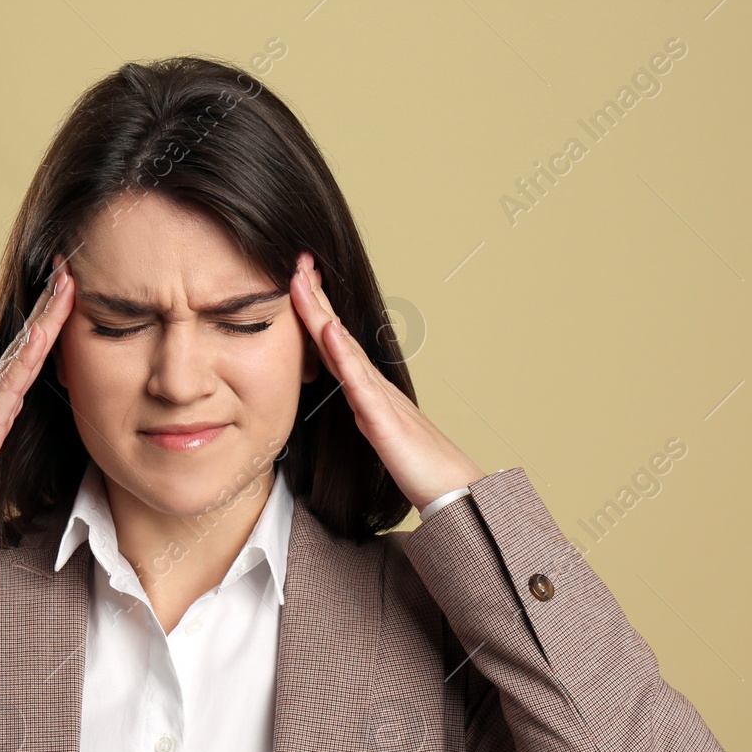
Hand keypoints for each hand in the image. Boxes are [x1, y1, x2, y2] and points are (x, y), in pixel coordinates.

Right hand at [0, 252, 75, 515]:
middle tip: (68, 267)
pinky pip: (13, 383)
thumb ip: (2, 414)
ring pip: (26, 351)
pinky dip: (29, 356)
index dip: (48, 317)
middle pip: (29, 337)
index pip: (29, 347)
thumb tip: (18, 398)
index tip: (66, 287)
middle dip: (50, 302)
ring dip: (46, 317)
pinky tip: (42, 335)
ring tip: (64, 286)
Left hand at [288, 251, 484, 512]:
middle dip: (315, 298)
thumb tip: (348, 395)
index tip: (297, 280)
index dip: (315, 311)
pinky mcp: (384, 419)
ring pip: (344, 349)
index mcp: (367, 388)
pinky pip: (359, 384)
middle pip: (336, 335)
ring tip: (305, 283)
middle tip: (297, 262)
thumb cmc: (420, 463)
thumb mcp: (381, 432)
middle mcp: (372, 385)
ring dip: (322, 314)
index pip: (334, 343)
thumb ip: (364, 410)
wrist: (454, 489)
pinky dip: (343, 355)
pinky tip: (330, 332)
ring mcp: (379, 398)